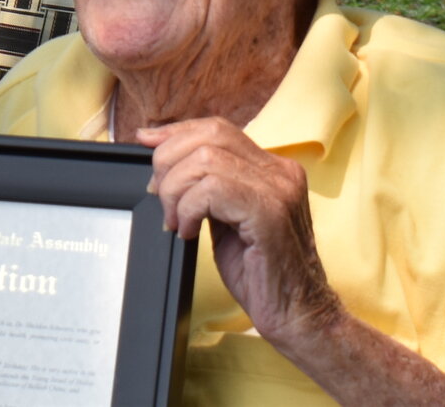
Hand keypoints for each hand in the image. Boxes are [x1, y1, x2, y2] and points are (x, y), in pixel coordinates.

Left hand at [136, 117, 342, 350]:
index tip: (147, 141)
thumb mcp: (228, 219)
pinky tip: (189, 232)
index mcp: (273, 168)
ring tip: (176, 221)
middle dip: (169, 162)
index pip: (217, 128)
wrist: (297, 315)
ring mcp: (278, 189)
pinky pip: (211, 189)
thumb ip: (207, 187)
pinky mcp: (269, 212)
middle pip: (208, 136)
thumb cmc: (261, 274)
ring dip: (176, 191)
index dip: (176, 132)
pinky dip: (188, 209)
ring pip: (204, 160)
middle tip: (160, 198)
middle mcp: (281, 171)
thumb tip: (165, 160)